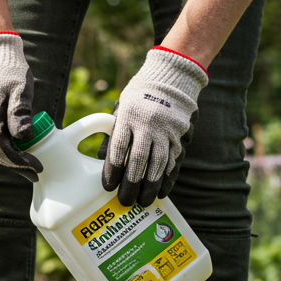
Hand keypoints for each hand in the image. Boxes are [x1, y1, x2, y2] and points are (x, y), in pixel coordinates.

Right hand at [0, 32, 42, 182]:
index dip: (17, 161)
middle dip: (14, 164)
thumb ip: (20, 113)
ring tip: (29, 163)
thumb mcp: (21, 88)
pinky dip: (2, 149)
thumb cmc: (10, 70)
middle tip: (35, 170)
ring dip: (8, 158)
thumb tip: (23, 138)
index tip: (36, 166)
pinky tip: (18, 151)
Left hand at [98, 47, 207, 206]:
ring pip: (158, 163)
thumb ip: (112, 133)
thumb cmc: (138, 97)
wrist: (171, 78)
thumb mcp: (120, 109)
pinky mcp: (180, 135)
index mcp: (128, 116)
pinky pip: (174, 160)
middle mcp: (148, 124)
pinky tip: (163, 192)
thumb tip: (100, 159)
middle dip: (131, 184)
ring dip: (151, 185)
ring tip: (143, 202)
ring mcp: (166, 130)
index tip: (108, 187)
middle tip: (125, 202)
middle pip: (138, 159)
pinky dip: (168, 178)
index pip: (118, 148)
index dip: (113, 170)